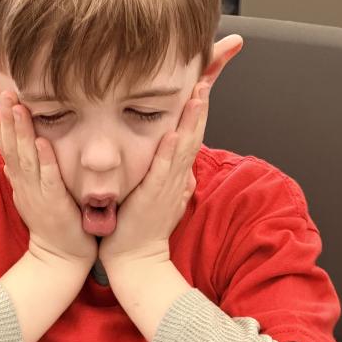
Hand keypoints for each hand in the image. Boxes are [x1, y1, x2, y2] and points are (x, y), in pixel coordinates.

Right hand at [0, 91, 97, 269]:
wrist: (59, 258)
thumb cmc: (50, 223)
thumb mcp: (32, 194)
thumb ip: (22, 174)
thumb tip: (8, 157)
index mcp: (19, 180)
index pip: (6, 146)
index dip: (3, 121)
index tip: (1, 96)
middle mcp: (24, 185)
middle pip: (11, 148)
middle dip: (7, 120)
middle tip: (5, 93)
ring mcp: (37, 195)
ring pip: (26, 159)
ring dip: (21, 133)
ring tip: (19, 108)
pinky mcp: (54, 205)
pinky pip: (48, 180)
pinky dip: (45, 161)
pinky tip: (42, 142)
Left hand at [99, 81, 210, 269]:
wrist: (136, 261)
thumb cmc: (143, 230)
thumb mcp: (162, 198)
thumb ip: (173, 179)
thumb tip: (184, 165)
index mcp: (177, 176)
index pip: (190, 138)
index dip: (197, 113)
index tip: (200, 87)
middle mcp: (177, 179)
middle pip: (193, 137)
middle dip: (200, 109)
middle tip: (205, 80)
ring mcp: (167, 189)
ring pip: (182, 150)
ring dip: (191, 123)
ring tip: (198, 96)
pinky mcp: (152, 199)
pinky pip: (161, 172)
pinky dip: (168, 153)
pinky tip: (171, 134)